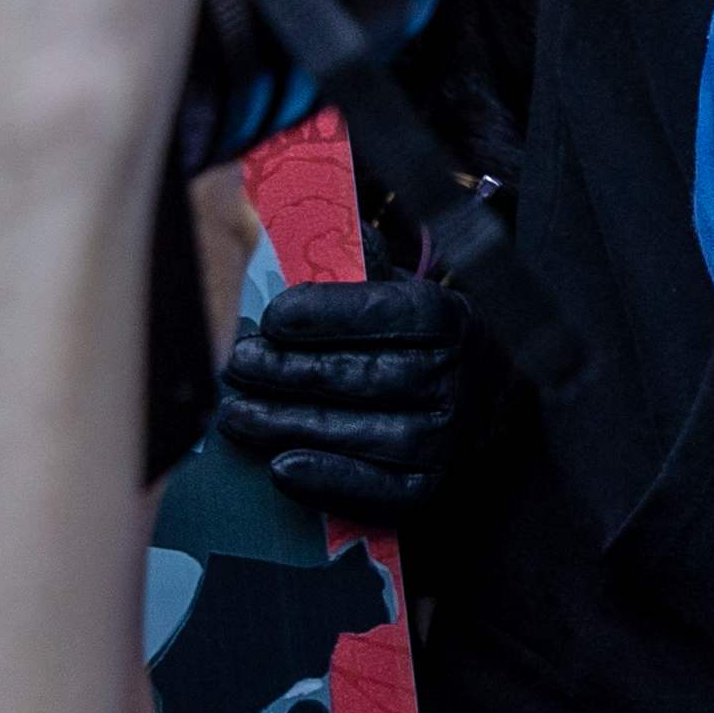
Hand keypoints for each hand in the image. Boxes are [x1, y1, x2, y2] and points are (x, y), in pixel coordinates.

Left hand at [216, 275, 474, 526]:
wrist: (476, 403)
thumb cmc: (413, 339)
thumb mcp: (396, 290)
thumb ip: (357, 262)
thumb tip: (307, 220)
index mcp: (450, 318)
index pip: (391, 314)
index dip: (329, 315)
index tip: (273, 318)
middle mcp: (457, 378)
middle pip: (371, 377)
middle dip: (294, 371)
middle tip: (237, 365)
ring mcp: (448, 438)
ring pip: (368, 435)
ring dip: (295, 425)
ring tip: (238, 414)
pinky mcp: (431, 487)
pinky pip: (380, 492)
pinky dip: (330, 482)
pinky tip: (280, 468)